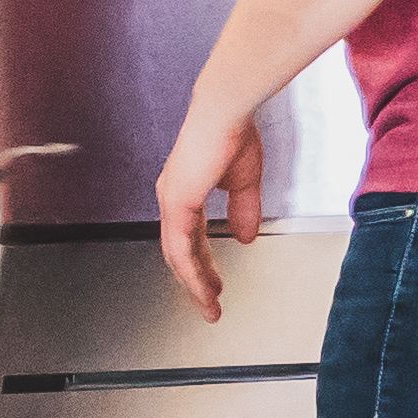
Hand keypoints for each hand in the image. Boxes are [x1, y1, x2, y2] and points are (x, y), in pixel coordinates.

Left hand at [157, 107, 266, 318]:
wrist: (226, 112)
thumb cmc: (233, 133)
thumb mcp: (244, 182)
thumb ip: (243, 210)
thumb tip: (245, 236)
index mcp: (186, 190)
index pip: (191, 237)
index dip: (202, 263)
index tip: (215, 283)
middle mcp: (173, 197)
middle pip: (179, 251)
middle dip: (196, 280)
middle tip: (210, 303)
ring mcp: (172, 201)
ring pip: (178, 256)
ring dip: (194, 284)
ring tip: (209, 305)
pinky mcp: (177, 203)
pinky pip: (182, 248)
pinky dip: (193, 272)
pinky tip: (203, 288)